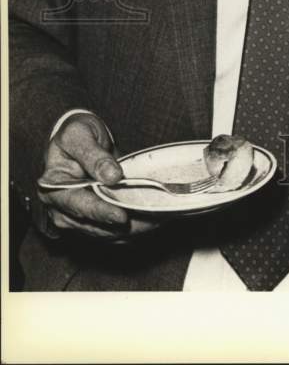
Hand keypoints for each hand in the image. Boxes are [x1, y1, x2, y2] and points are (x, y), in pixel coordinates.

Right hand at [39, 112, 158, 239]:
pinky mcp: (91, 221)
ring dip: (130, 231)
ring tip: (156, 221)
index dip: (101, 212)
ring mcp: (75, 218)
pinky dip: (130, 230)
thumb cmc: (77, 134)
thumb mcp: (80, 135)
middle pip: (93, 224)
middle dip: (121, 226)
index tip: (121, 217)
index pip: (78, 204)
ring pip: (105, 233)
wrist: (80, 140)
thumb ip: (93, 155)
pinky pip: (111, 232)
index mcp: (53, 187)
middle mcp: (60, 208)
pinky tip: (151, 223)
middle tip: (150, 221)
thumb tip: (112, 176)